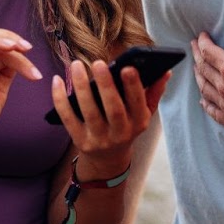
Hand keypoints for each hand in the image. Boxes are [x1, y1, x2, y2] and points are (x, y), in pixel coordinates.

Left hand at [49, 59, 163, 177]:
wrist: (108, 160)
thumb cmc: (126, 127)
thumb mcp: (143, 113)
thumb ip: (154, 92)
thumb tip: (166, 71)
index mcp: (138, 122)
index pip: (138, 104)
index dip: (133, 87)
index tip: (128, 67)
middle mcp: (120, 133)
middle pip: (113, 109)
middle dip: (106, 85)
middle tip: (98, 63)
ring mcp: (99, 139)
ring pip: (89, 112)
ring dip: (81, 87)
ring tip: (76, 65)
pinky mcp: (79, 140)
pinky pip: (67, 118)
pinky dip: (60, 99)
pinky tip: (57, 80)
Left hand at [192, 15, 223, 140]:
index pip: (209, 52)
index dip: (203, 42)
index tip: (201, 36)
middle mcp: (223, 89)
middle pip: (203, 68)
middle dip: (197, 54)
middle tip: (194, 45)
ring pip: (203, 87)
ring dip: (198, 75)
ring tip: (196, 66)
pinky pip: (211, 110)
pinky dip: (205, 101)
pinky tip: (203, 99)